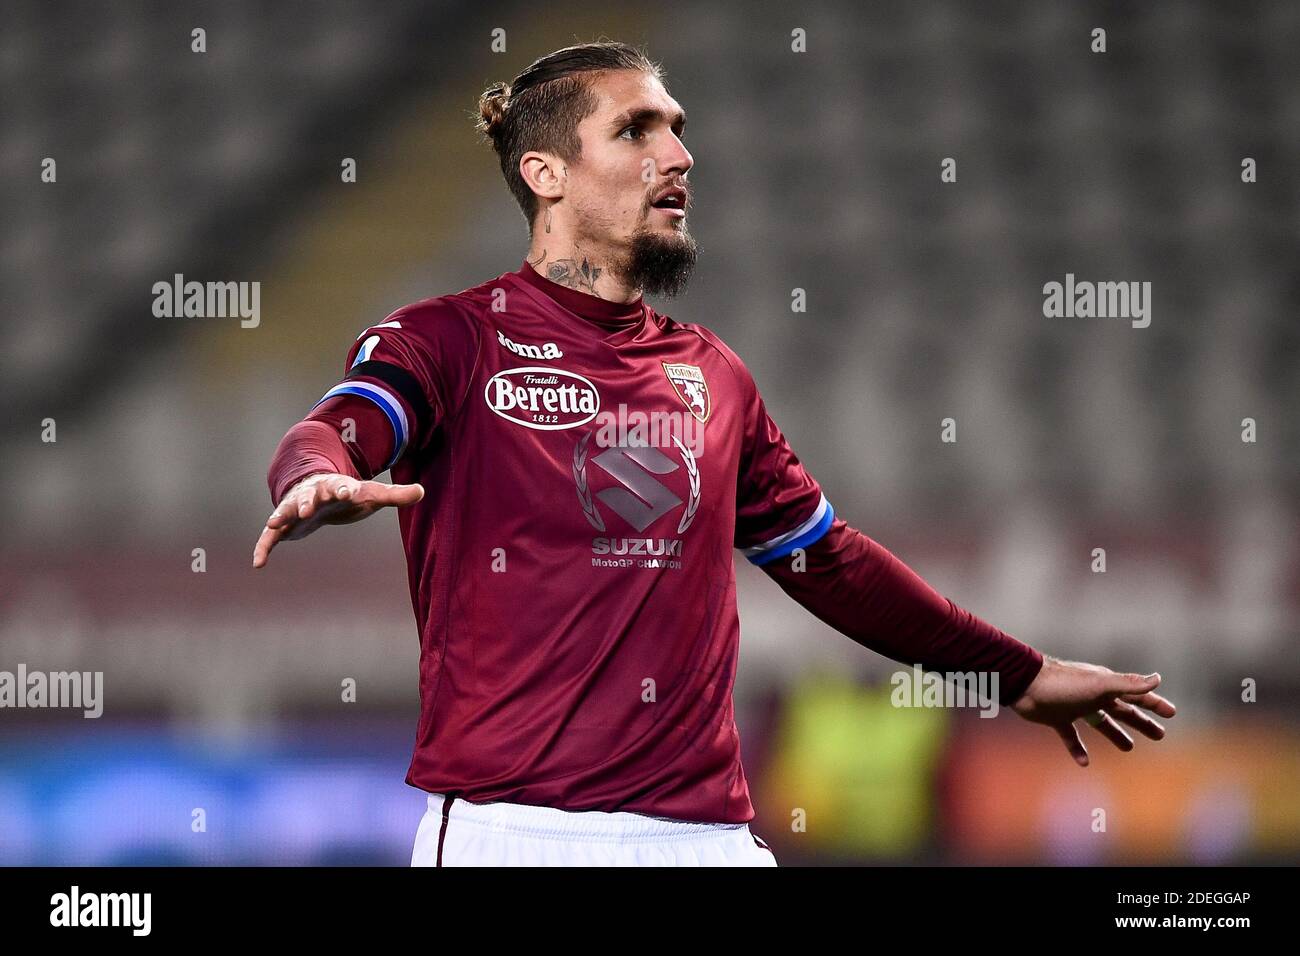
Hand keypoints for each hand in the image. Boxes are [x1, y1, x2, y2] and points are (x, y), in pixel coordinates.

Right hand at [252, 472, 423, 568]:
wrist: (316, 489)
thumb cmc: (347, 494)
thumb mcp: (371, 494)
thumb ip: (395, 495)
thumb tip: (423, 491)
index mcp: (334, 487)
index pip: (340, 486)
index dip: (344, 488)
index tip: (348, 490)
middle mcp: (311, 495)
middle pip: (309, 496)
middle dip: (308, 501)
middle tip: (308, 507)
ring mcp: (294, 509)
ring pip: (286, 511)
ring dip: (281, 516)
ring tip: (274, 523)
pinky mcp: (284, 526)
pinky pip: (269, 537)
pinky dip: (263, 548)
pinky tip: (258, 564)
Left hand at [1010, 656, 1176, 765]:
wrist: (1024, 684)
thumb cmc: (1063, 683)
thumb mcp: (1100, 684)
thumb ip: (1128, 684)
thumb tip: (1158, 678)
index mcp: (1105, 686)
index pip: (1136, 695)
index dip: (1154, 704)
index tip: (1171, 714)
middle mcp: (1092, 696)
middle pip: (1122, 711)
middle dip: (1141, 722)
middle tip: (1159, 735)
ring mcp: (1075, 707)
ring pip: (1100, 723)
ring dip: (1115, 734)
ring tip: (1129, 748)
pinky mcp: (1057, 718)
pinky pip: (1071, 736)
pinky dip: (1078, 748)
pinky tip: (1085, 763)